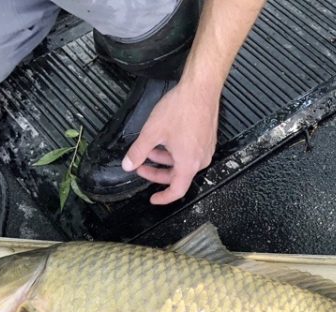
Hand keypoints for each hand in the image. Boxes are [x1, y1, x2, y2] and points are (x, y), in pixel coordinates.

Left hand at [122, 81, 219, 204]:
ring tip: (150, 147)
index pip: (177, 191)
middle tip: (141, 166)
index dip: (164, 198)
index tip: (153, 199)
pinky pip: (190, 153)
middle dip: (158, 173)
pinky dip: (176, 151)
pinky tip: (165, 139)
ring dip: (165, 159)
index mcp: (188, 164)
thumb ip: (138, 152)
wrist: (201, 89)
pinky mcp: (208, 140)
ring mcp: (206, 150)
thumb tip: (128, 165)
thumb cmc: (180, 110)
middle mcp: (200, 160)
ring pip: (183, 163)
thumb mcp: (152, 132)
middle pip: (178, 176)